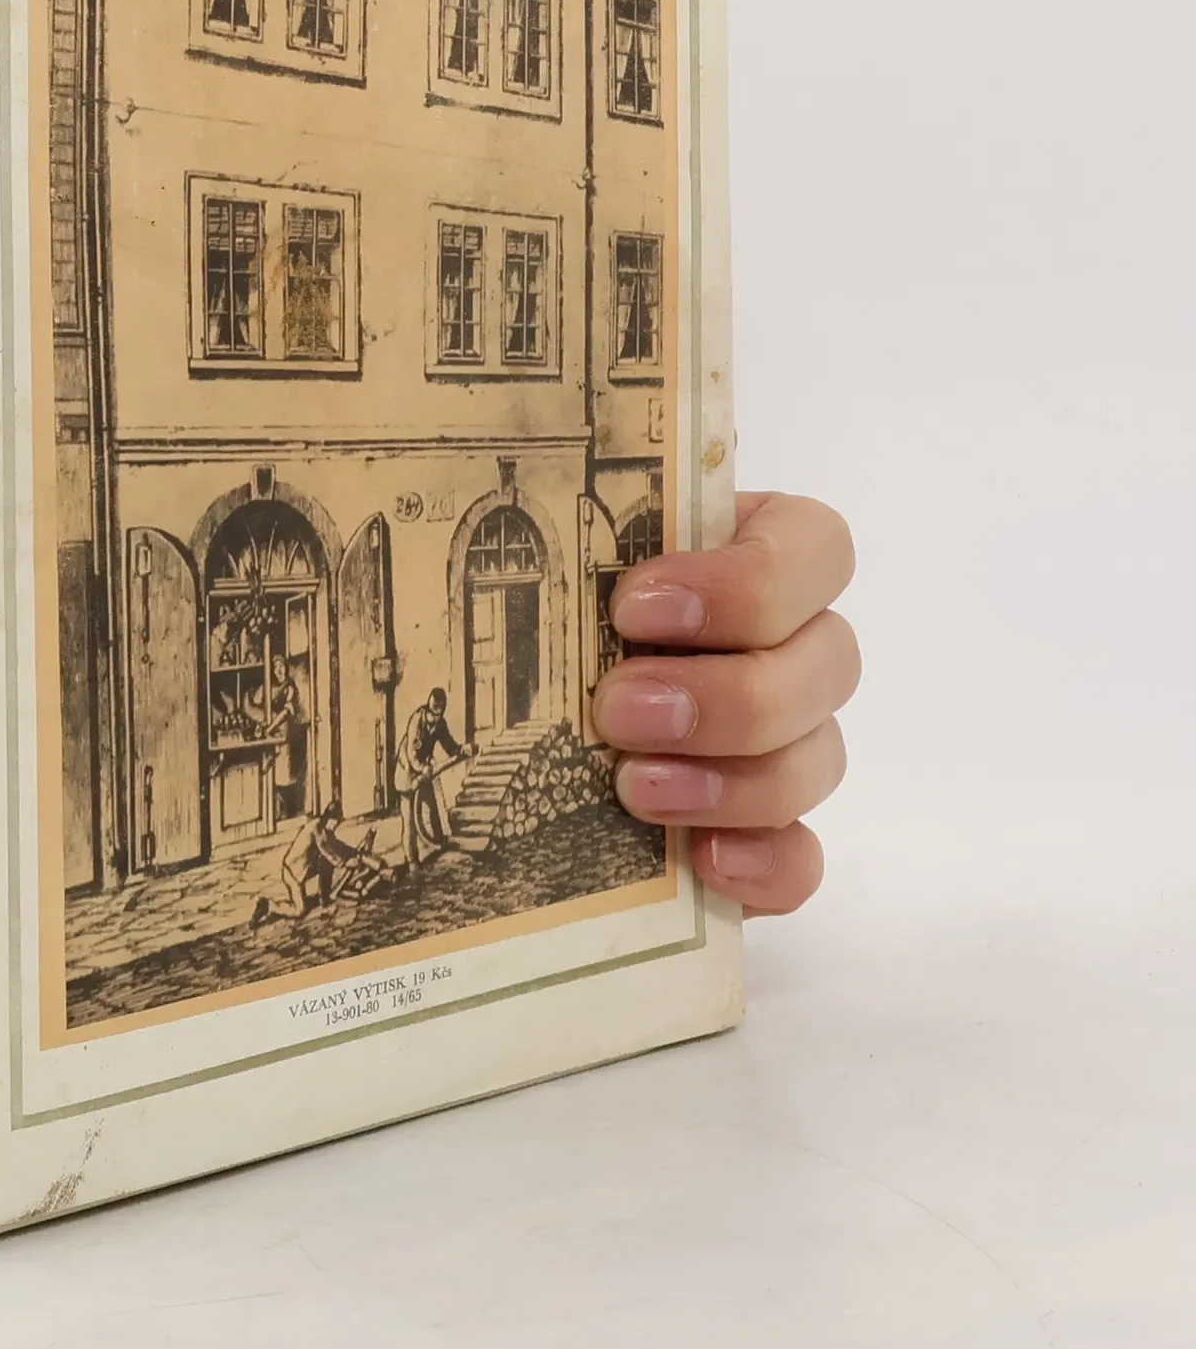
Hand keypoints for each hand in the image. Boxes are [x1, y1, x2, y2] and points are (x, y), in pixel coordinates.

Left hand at [594, 493, 857, 915]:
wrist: (522, 701)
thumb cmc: (555, 601)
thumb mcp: (568, 549)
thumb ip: (587, 525)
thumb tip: (564, 484)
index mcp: (756, 552)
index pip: (814, 547)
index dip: (745, 580)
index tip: (634, 606)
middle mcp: (791, 642)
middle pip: (826, 662)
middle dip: (724, 693)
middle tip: (619, 710)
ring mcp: (790, 740)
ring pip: (817, 758)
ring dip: (732, 779)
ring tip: (634, 788)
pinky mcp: (766, 829)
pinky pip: (803, 856)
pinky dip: (767, 864)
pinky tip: (706, 860)